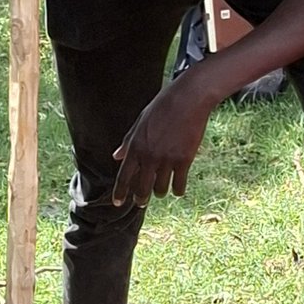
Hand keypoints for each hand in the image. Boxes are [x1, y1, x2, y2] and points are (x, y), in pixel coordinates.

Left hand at [110, 71, 216, 205]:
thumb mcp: (140, 122)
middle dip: (140, 198)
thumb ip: (128, 142)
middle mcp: (149, 156)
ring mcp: (167, 159)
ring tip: (160, 192)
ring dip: (159, 193)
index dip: (120, 193)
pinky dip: (178, 190)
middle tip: (141, 202)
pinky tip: (177, 190)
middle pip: (141, 188)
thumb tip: (116, 156)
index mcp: (135, 146)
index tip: (118, 203)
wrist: (188, 99)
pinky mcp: (184, 160)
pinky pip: (179, 184)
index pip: (124, 176)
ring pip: (160, 189)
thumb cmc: (163, 107)